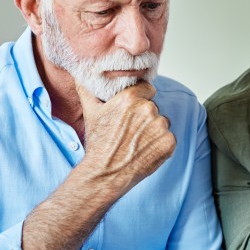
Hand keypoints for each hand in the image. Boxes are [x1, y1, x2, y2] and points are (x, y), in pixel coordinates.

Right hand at [76, 81, 175, 195]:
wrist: (106, 174)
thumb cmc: (98, 143)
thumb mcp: (90, 112)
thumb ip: (87, 89)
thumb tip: (80, 75)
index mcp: (130, 97)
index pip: (147, 88)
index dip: (140, 98)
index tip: (132, 111)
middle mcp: (147, 108)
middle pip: (153, 106)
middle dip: (145, 117)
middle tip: (130, 131)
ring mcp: (160, 126)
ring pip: (162, 122)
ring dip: (154, 130)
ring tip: (137, 142)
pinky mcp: (169, 142)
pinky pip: (168, 138)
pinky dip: (160, 144)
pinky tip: (145, 151)